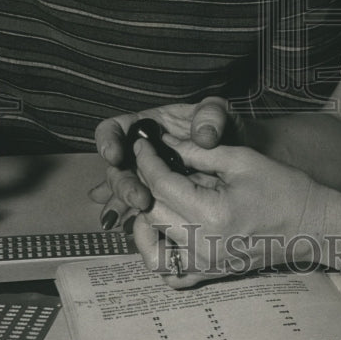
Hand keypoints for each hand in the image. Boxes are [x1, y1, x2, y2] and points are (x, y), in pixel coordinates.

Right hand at [90, 98, 237, 229]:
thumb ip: (211, 115)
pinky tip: (140, 229)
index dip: (109, 141)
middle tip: (139, 197)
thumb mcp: (218, 110)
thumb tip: (204, 136)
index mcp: (144, 125)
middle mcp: (138, 153)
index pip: (113, 130)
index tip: (116, 155)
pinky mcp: (156, 200)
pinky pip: (139, 211)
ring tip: (143, 212)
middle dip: (123, 185)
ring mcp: (145, 178)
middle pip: (116, 169)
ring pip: (125, 194)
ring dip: (129, 205)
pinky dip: (138, 220)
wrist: (231, 147)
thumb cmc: (220, 124)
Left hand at [129, 134, 325, 288]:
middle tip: (148, 162)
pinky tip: (165, 229)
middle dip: (145, 182)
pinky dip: (158, 251)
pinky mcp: (208, 274)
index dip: (148, 160)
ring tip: (155, 195)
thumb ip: (198, 151)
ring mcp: (204, 265)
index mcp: (212, 213)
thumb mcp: (241, 160)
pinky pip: (168, 272)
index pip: (162, 184)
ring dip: (146, 219)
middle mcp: (203, 245)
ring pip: (151, 244)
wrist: (311, 225)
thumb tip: (165, 141)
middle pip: (151, 211)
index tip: (142, 143)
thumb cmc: (283, 188)